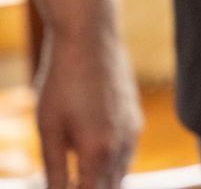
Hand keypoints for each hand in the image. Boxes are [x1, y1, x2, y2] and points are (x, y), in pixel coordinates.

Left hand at [34, 26, 139, 188]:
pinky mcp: (135, 118)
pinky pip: (127, 155)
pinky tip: (92, 159)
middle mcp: (122, 145)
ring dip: (102, 184)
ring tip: (80, 179)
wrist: (91, 41)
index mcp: (97, 152)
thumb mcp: (48, 130)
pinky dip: (111, 166)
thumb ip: (54, 170)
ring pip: (121, 174)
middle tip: (71, 183)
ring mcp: (133, 131)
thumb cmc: (63, 83)